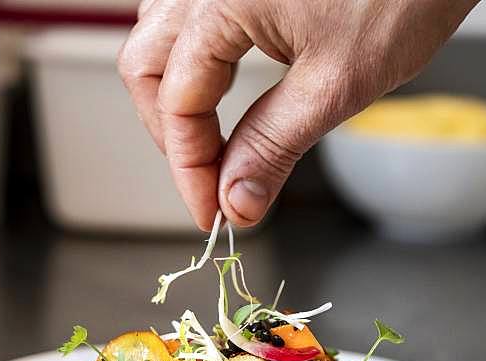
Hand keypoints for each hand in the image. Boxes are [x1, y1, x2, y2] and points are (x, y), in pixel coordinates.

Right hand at [118, 0, 478, 229]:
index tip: (215, 214)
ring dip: (175, 93)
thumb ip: (274, 143)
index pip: (176, 104)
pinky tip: (220, 82)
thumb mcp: (339, 81)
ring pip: (161, 36)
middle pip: (146, 66)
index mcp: (219, 0)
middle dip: (172, 134)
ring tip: (213, 140)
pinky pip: (190, 14)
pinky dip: (196, 57)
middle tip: (210, 183)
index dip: (190, 170)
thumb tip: (237, 200)